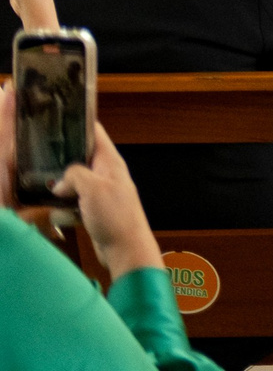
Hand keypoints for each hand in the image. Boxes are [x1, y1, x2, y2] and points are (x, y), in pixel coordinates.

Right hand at [54, 126, 164, 283]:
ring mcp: (100, 192)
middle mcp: (106, 173)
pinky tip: (67, 216)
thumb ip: (75, 174)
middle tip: (50, 169)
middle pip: (79, 158)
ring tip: (60, 198)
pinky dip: (66, 209)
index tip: (60, 121)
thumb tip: (61, 181)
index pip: (95, 133)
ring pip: (72, 183)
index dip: (79, 124)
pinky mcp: (93, 209)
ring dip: (63, 191)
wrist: (126, 249)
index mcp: (111, 162)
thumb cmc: (116, 217)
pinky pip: (72, 203)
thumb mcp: (93, 188)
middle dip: (63, 164)